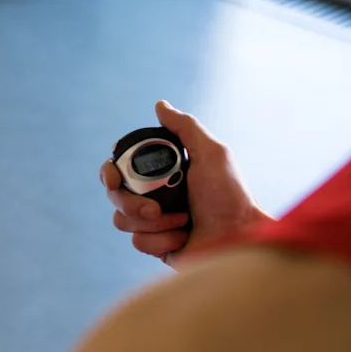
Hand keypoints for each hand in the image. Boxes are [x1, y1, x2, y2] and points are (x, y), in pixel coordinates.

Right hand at [100, 101, 270, 267]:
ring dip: (151, 223)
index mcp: (163, 173)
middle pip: (115, 195)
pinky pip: (138, 242)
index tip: (114, 179)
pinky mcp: (157, 246)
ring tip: (181, 222)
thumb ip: (185, 127)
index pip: (121, 168)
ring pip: (121, 220)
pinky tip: (182, 238)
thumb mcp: (212, 154)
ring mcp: (154, 223)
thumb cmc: (231, 196)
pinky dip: (160, 240)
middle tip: (154, 209)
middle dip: (130, 203)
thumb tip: (160, 105)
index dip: (109, 172)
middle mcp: (155, 196)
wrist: (241, 238)